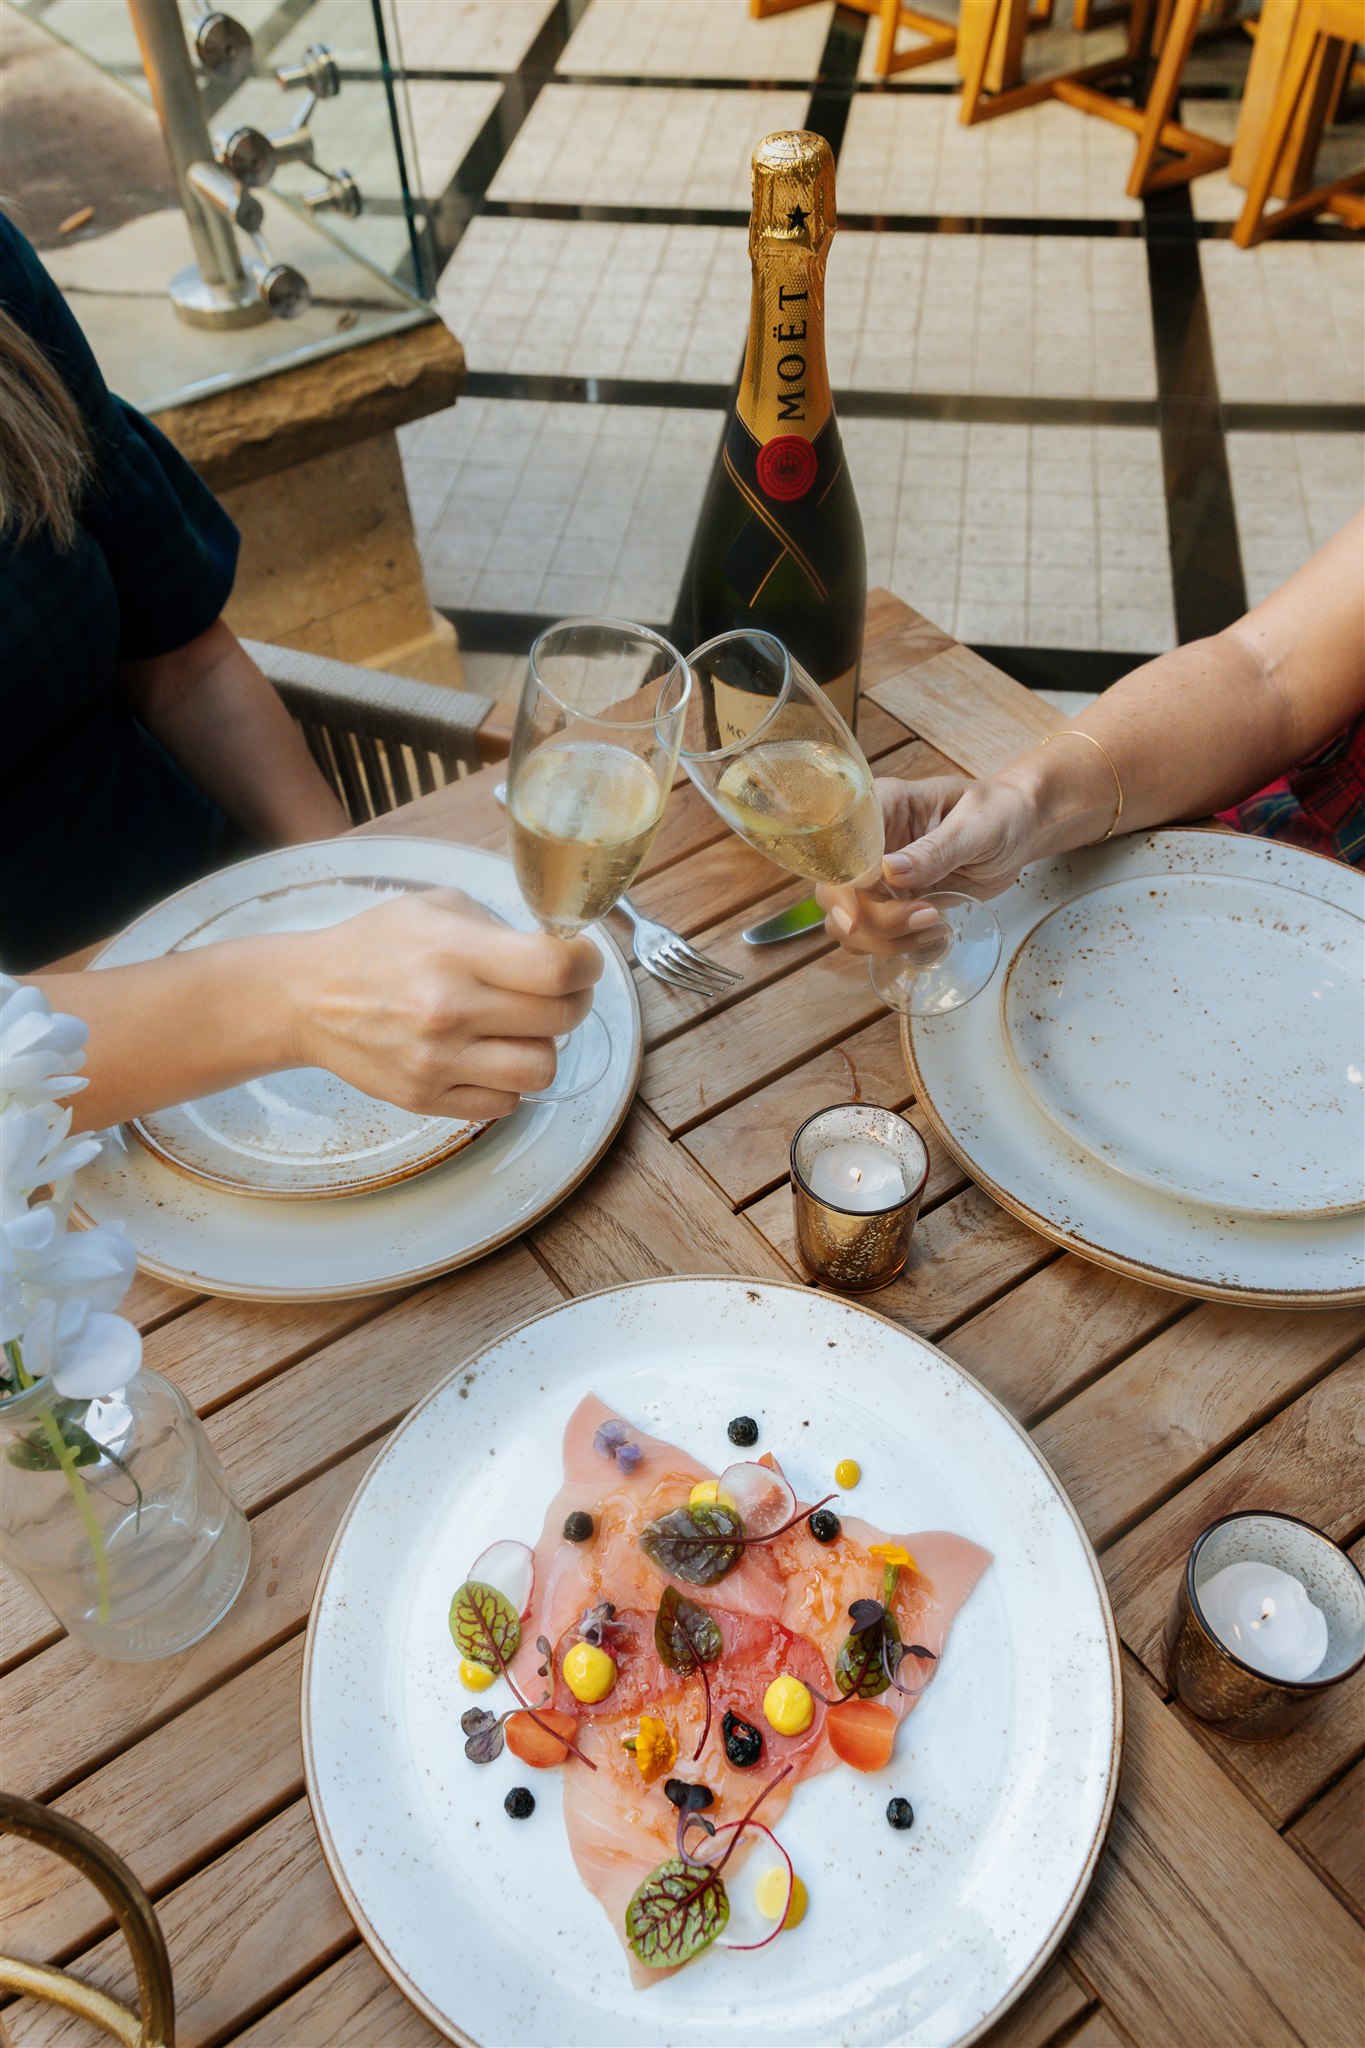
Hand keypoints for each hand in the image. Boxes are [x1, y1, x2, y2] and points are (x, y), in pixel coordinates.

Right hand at [288, 888, 602, 1118]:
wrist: (307, 998)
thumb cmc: (374, 947)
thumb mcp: (435, 907)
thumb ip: (500, 927)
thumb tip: (559, 950)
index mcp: (453, 952)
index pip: (557, 968)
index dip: (587, 964)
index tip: (584, 961)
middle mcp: (447, 1010)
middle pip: (560, 1018)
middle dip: (573, 1000)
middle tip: (558, 991)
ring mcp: (437, 1061)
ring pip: (542, 1068)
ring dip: (543, 1046)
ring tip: (521, 1028)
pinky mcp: (426, 1098)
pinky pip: (506, 1103)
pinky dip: (508, 1081)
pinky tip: (489, 1055)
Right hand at [816, 774, 1040, 956]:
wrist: (1018, 830)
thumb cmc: (999, 813)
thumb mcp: (976, 825)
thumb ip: (936, 849)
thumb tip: (890, 872)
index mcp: (881, 808)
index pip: (838, 845)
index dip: (839, 883)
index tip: (857, 916)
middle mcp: (869, 844)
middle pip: (834, 891)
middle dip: (870, 919)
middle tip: (923, 916)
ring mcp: (877, 877)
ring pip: (847, 921)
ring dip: (882, 938)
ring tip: (933, 925)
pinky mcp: (892, 904)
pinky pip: (872, 935)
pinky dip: (894, 945)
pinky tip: (932, 934)